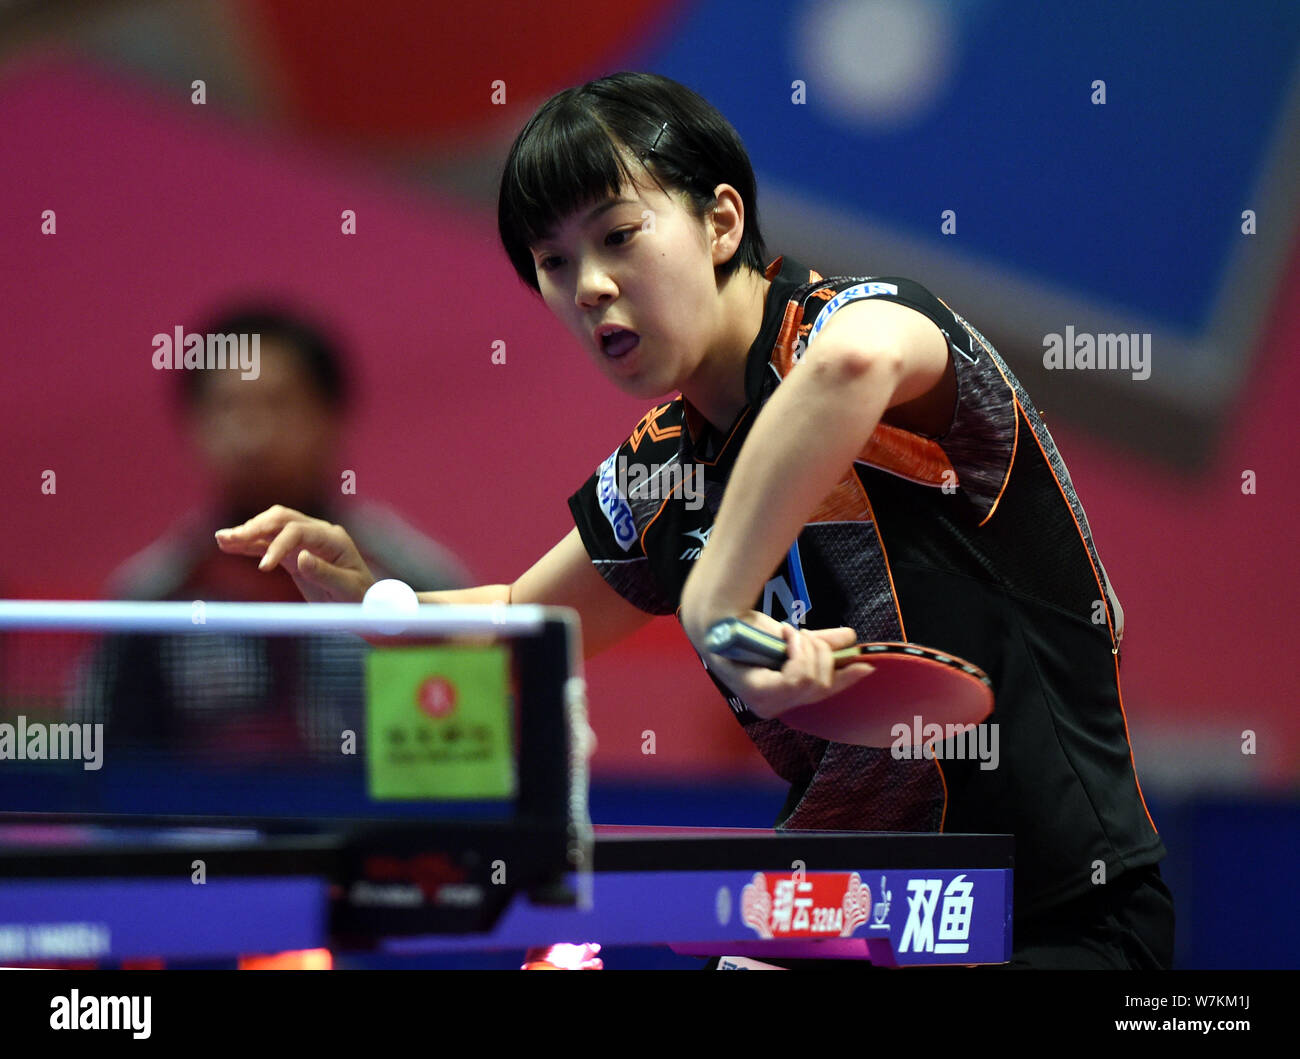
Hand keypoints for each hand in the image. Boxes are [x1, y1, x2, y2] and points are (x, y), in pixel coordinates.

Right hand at [214, 505, 375, 602]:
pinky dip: (249, 546)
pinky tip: (228, 546)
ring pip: (271, 529)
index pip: (298, 531)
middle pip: (282, 519)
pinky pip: (268, 545)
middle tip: (230, 538)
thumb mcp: (347, 590)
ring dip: (247, 533)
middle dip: (255, 527)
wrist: (363, 606)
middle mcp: (318, 534)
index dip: (278, 545)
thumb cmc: (359, 599)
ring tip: (221, 539)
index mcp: (333, 538)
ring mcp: (304, 542)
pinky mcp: (293, 555)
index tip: (264, 567)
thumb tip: (301, 557)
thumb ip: (325, 573)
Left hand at [686, 610, 874, 720]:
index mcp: (780, 697)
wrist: (722, 617)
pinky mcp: (759, 694)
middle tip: (804, 633)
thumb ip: (822, 642)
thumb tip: (850, 639)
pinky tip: (784, 635)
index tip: (866, 666)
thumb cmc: (749, 629)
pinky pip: (798, 676)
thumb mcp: (794, 638)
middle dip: (821, 653)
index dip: (845, 679)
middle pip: (822, 685)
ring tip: (789, 631)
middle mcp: (772, 708)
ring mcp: (764, 704)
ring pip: (812, 679)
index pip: (821, 692)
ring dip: (806, 647)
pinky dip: (796, 649)